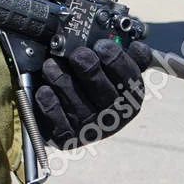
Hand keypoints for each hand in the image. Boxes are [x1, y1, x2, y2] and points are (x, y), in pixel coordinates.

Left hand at [33, 37, 151, 149]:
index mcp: (130, 97)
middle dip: (90, 70)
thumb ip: (124, 56)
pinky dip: (51, 105)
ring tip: (51, 66)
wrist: (62, 109)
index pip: (130, 81)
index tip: (101, 45)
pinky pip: (60, 123)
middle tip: (77, 54)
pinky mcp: (69, 138)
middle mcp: (114, 116)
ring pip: (78, 106)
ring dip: (62, 81)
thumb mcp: (109, 67)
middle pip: (105, 94)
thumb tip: (138, 47)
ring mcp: (91, 129)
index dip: (117, 61)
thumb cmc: (87, 81)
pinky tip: (45, 90)